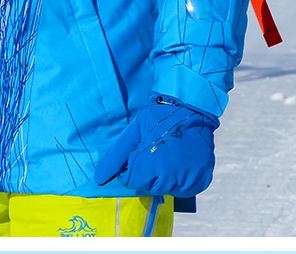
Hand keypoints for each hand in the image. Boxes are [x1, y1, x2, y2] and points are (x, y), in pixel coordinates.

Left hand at [94, 95, 218, 197]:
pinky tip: (177, 165)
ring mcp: (187, 180)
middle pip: (148, 187)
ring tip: (164, 158)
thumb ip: (116, 156)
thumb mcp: (133, 131)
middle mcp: (169, 177)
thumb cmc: (157, 119)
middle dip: (145, 173)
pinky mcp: (201, 180)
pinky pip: (185, 190)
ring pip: (166, 190)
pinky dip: (179, 182)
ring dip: (161, 178)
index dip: (129, 168)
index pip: (131, 181)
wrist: (191, 110)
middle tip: (150, 154)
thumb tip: (99, 179)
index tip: (136, 153)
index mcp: (150, 166)